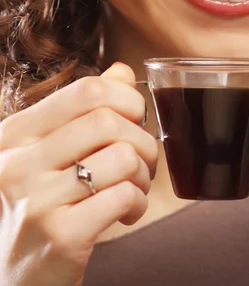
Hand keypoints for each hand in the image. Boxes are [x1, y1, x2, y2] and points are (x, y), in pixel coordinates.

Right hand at [0, 63, 157, 285]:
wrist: (15, 277)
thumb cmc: (42, 206)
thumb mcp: (48, 153)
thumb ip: (83, 109)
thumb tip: (122, 72)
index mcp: (15, 134)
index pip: (87, 90)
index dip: (128, 100)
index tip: (134, 121)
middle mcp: (18, 163)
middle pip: (110, 122)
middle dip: (143, 142)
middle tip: (141, 164)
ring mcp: (36, 200)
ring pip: (124, 158)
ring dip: (144, 176)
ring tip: (131, 191)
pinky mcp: (60, 235)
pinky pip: (125, 195)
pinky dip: (139, 204)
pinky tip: (126, 214)